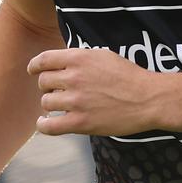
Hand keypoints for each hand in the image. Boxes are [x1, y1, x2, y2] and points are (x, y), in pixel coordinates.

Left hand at [27, 47, 164, 135]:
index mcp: (79, 59)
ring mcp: (76, 101)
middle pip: (44, 82)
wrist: (148, 98)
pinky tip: (44, 122)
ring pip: (46, 102)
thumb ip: (81, 58)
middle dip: (48, 86)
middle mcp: (74, 78)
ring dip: (50, 103)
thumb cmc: (129, 77)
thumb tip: (62, 63)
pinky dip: (43, 125)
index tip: (33, 70)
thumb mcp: (104, 56)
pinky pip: (50, 126)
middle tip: (58, 90)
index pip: (44, 60)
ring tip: (59, 105)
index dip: (35, 66)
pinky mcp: (80, 122)